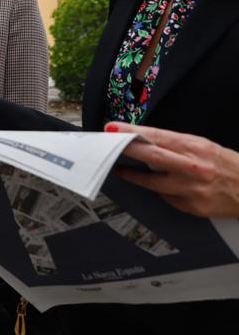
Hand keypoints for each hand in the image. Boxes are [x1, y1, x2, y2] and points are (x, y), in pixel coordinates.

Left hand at [110, 122, 238, 217]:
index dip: (132, 131)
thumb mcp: (204, 146)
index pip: (157, 136)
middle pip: (151, 157)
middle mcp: (194, 168)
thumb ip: (175, 145)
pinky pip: (166, 197)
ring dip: (133, 175)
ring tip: (123, 169)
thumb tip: (144, 140)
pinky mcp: (193, 207)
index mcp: (196, 148)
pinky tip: (157, 186)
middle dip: (126, 150)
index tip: (113, 128)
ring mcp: (193, 189)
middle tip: (108, 146)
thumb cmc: (227, 165)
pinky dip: (159, 191)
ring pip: (151, 183)